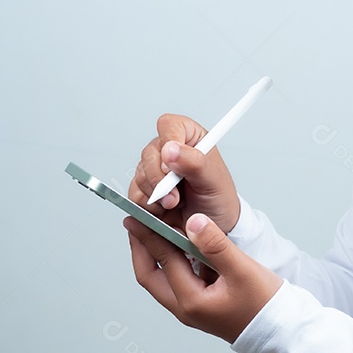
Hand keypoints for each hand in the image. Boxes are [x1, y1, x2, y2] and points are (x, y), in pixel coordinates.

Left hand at [125, 212, 281, 343]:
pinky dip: (171, 262)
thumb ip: (216, 245)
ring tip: (152, 229)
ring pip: (162, 279)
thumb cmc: (265, 304)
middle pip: (150, 276)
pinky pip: (176, 281)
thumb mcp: (242, 270)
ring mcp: (191, 309)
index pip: (163, 260)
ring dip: (155, 255)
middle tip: (135, 222)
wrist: (282, 331)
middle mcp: (185, 308)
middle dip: (142, 248)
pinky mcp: (200, 306)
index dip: (148, 235)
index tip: (136, 216)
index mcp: (191, 301)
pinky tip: (178, 245)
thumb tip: (193, 221)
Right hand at [128, 113, 240, 233]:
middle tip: (174, 198)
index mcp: (189, 137)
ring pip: (140, 176)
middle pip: (149, 153)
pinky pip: (135, 195)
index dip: (168, 143)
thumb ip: (195, 162)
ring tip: (174, 204)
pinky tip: (164, 210)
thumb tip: (171, 149)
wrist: (211, 226)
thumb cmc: (217, 198)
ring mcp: (155, 169)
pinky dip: (148, 206)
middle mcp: (169, 151)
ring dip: (155, 196)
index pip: (169, 125)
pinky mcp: (145, 189)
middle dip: (159, 180)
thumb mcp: (214, 180)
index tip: (172, 168)